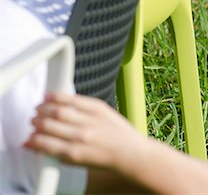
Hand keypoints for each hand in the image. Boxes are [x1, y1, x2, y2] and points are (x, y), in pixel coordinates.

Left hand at [23, 92, 146, 172]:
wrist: (131, 155)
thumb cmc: (119, 133)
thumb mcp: (104, 111)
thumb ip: (85, 105)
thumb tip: (63, 101)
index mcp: (95, 108)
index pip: (67, 99)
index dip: (52, 97)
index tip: (45, 97)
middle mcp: (86, 122)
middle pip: (56, 112)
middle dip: (41, 110)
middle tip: (36, 111)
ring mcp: (79, 139)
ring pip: (50, 128)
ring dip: (37, 124)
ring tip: (33, 124)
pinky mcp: (74, 156)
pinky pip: (50, 148)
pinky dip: (37, 143)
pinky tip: (30, 141)